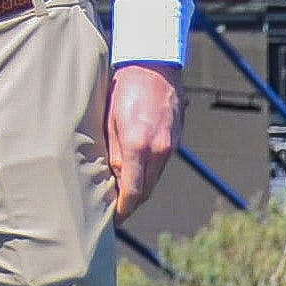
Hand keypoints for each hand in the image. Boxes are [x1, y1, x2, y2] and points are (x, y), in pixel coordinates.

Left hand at [99, 62, 180, 219]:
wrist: (154, 65)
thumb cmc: (125, 88)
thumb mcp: (109, 119)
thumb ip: (113, 152)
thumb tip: (114, 178)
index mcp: (139, 145)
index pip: (133, 191)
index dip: (123, 210)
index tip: (113, 220)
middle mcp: (159, 149)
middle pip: (146, 190)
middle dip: (131, 205)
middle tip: (115, 213)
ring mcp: (171, 145)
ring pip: (155, 178)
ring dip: (141, 189)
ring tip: (122, 194)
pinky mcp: (176, 139)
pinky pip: (161, 164)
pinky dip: (149, 172)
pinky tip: (135, 171)